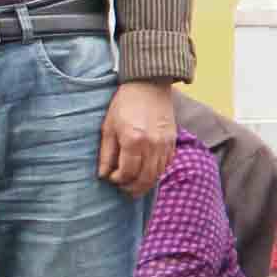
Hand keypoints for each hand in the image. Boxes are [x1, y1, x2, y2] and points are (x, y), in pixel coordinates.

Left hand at [99, 79, 175, 196]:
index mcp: (133, 140)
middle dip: (133, 188)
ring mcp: (165, 143)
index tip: (112, 178)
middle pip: (144, 178)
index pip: (127, 172)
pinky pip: (166, 164)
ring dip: (146, 183)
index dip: (118, 180)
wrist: (149, 86)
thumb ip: (106, 154)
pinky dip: (157, 173)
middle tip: (124, 190)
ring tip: (134, 186)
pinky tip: (147, 173)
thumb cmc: (124, 105)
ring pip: (157, 174)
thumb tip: (103, 175)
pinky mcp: (173, 141)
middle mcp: (152, 144)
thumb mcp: (108, 128)